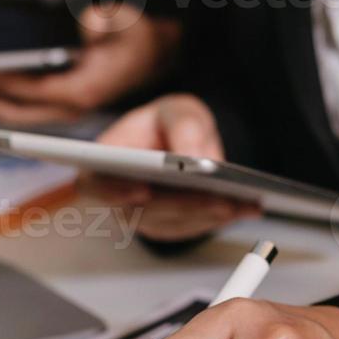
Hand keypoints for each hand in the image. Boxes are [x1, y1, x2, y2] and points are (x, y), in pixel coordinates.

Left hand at [0, 4, 179, 123]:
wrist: (156, 55)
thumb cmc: (137, 36)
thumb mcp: (128, 21)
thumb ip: (108, 18)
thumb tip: (90, 19)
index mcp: (83, 91)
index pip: (29, 91)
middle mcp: (72, 107)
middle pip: (16, 111)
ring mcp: (67, 110)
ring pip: (17, 114)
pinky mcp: (62, 105)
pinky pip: (24, 108)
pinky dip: (1, 98)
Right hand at [86, 93, 258, 241]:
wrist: (182, 137)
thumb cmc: (167, 122)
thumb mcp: (176, 110)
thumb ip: (182, 126)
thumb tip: (192, 158)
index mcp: (103, 164)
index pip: (94, 185)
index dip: (113, 192)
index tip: (143, 191)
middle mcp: (118, 196)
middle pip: (143, 212)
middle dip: (184, 205)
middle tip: (218, 199)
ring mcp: (143, 216)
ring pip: (173, 224)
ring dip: (208, 216)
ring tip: (240, 203)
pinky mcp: (169, 226)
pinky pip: (191, 228)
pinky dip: (219, 218)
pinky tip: (244, 208)